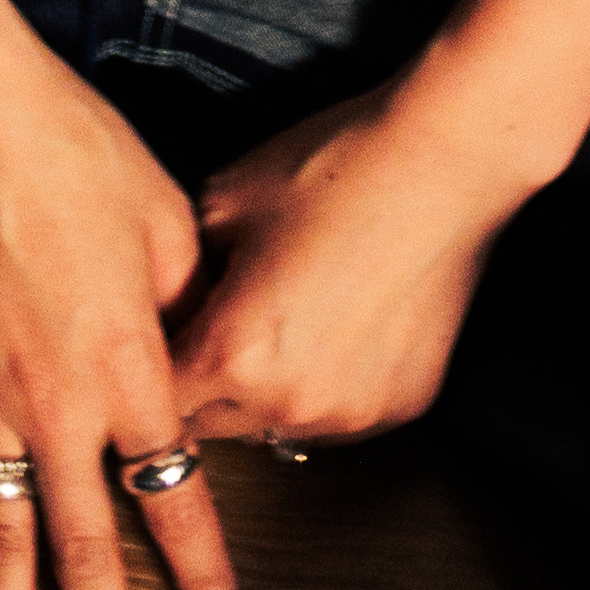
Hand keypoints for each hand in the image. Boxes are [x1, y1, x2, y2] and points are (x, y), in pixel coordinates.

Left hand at [167, 82, 518, 450]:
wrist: (441, 161)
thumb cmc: (333, 169)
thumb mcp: (219, 203)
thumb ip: (177, 274)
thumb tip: (163, 305)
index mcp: (232, 354)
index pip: (156, 404)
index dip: (148, 371)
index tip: (152, 348)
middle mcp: (291, 402)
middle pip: (211, 427)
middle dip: (199, 388)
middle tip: (210, 330)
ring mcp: (353, 413)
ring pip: (276, 427)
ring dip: (262, 395)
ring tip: (279, 324)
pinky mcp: (401, 406)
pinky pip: (337, 415)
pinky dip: (323, 386)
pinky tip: (332, 326)